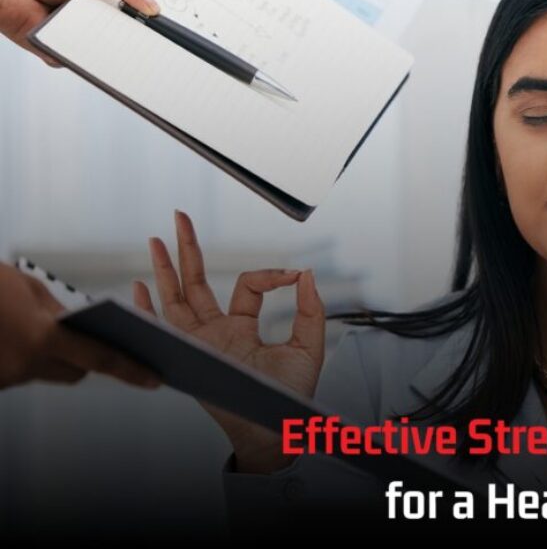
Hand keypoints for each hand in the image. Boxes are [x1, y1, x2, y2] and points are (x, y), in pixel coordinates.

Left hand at [0, 0, 158, 65]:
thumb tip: (152, 5)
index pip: (131, 13)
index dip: (146, 18)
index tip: (163, 24)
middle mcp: (90, 20)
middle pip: (123, 36)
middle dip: (138, 39)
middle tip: (156, 41)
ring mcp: (77, 38)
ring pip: (106, 53)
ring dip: (116, 51)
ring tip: (130, 48)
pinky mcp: (62, 53)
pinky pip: (83, 63)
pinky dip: (89, 61)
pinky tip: (95, 53)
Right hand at [0, 262, 160, 389]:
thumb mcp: (27, 289)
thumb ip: (58, 312)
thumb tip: (77, 328)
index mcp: (43, 338)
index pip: (100, 359)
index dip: (132, 370)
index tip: (157, 380)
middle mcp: (26, 364)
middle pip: (76, 372)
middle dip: (86, 359)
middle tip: (103, 342)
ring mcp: (6, 376)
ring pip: (47, 372)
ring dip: (54, 357)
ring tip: (49, 334)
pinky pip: (22, 371)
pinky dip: (26, 356)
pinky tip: (21, 338)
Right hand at [133, 210, 325, 473]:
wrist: (275, 427)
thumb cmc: (290, 394)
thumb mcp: (309, 346)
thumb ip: (310, 310)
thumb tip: (306, 274)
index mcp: (243, 327)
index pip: (246, 285)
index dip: (270, 274)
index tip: (293, 275)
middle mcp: (216, 332)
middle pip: (196, 283)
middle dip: (187, 249)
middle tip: (179, 217)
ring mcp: (199, 343)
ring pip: (176, 299)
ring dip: (164, 270)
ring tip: (155, 240)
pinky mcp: (190, 356)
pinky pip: (164, 330)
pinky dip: (148, 311)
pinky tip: (138, 287)